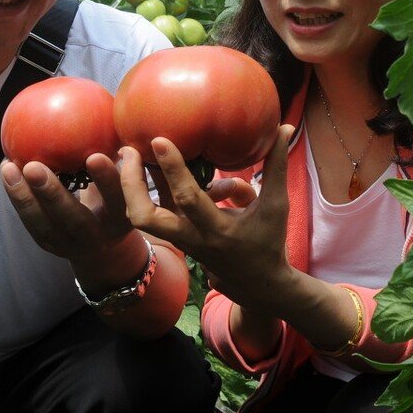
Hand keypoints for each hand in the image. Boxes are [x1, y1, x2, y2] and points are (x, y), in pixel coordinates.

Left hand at [1, 153, 134, 261]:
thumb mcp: (126, 182)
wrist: (103, 244)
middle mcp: (98, 236)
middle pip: (74, 218)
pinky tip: (7, 171)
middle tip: (34, 167)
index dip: (107, 180)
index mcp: (122, 218)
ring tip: (8, 167)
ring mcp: (70, 245)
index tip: (94, 156)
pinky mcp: (49, 244)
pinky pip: (30, 221)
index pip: (117, 199)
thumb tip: (113, 109)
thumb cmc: (115, 197)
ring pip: (43, 223)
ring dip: (23, 196)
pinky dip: (17, 196)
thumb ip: (120, 155)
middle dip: (52, 194)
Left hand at [119, 125, 295, 311]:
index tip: (159, 140)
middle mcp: (191, 238)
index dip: (173, 169)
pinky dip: (143, 189)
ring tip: (128, 152)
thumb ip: (277, 167)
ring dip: (130, 186)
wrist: (258, 284)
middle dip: (130, 184)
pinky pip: (152, 211)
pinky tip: (141, 164)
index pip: (188, 199)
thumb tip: (285, 128)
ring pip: (141, 216)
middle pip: (145, 217)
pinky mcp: (176, 234)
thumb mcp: (277, 206)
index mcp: (217, 231)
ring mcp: (179, 238)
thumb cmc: (269, 242)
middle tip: (128, 150)